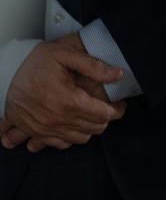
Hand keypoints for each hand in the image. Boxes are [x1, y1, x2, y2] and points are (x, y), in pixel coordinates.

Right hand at [0, 35, 125, 149]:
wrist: (2, 75)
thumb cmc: (33, 63)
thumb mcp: (64, 55)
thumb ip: (93, 65)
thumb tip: (118, 74)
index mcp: (69, 100)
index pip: (104, 114)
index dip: (118, 109)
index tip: (120, 103)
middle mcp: (58, 119)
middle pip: (95, 128)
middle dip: (106, 118)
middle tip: (109, 107)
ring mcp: (45, 128)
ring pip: (80, 138)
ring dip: (90, 128)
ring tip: (93, 114)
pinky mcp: (35, 132)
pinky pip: (60, 144)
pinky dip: (71, 137)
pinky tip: (74, 124)